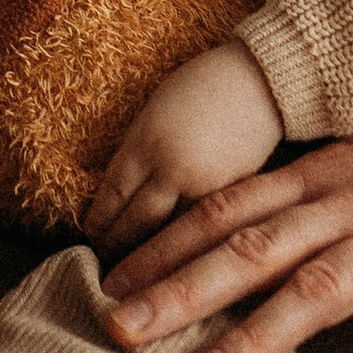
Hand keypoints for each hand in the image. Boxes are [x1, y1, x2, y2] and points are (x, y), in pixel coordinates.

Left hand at [85, 40, 283, 252]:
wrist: (263, 82)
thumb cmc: (203, 86)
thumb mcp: (156, 111)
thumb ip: (139, 150)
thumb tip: (123, 191)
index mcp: (146, 142)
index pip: (113, 193)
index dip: (99, 221)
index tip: (89, 236)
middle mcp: (171, 168)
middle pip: (136, 220)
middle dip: (117, 245)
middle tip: (105, 262)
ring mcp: (204, 186)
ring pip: (168, 232)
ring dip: (149, 253)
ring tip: (136, 270)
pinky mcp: (232, 197)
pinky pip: (200, 226)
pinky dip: (183, 243)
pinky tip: (175, 254)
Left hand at [98, 108, 352, 352]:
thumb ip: (310, 188)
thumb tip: (237, 225)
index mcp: (329, 170)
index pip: (229, 204)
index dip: (166, 240)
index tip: (111, 275)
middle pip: (253, 245)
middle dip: (180, 286)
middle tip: (119, 326)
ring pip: (315, 290)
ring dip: (252, 336)